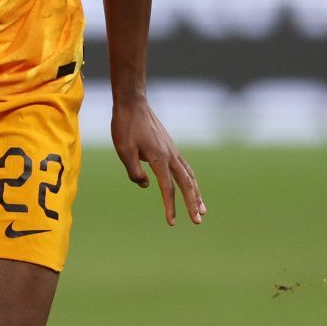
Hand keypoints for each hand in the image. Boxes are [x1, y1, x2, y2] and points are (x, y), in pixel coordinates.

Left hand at [111, 96, 205, 226]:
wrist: (133, 103)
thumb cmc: (125, 126)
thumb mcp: (124, 151)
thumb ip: (135, 172)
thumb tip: (147, 185)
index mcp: (158, 159)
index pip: (167, 188)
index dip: (169, 207)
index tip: (171, 223)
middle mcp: (170, 156)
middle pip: (186, 184)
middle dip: (192, 204)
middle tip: (198, 221)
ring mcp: (173, 150)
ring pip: (189, 176)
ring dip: (196, 193)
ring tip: (202, 209)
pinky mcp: (170, 147)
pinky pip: (185, 168)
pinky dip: (191, 180)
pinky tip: (191, 187)